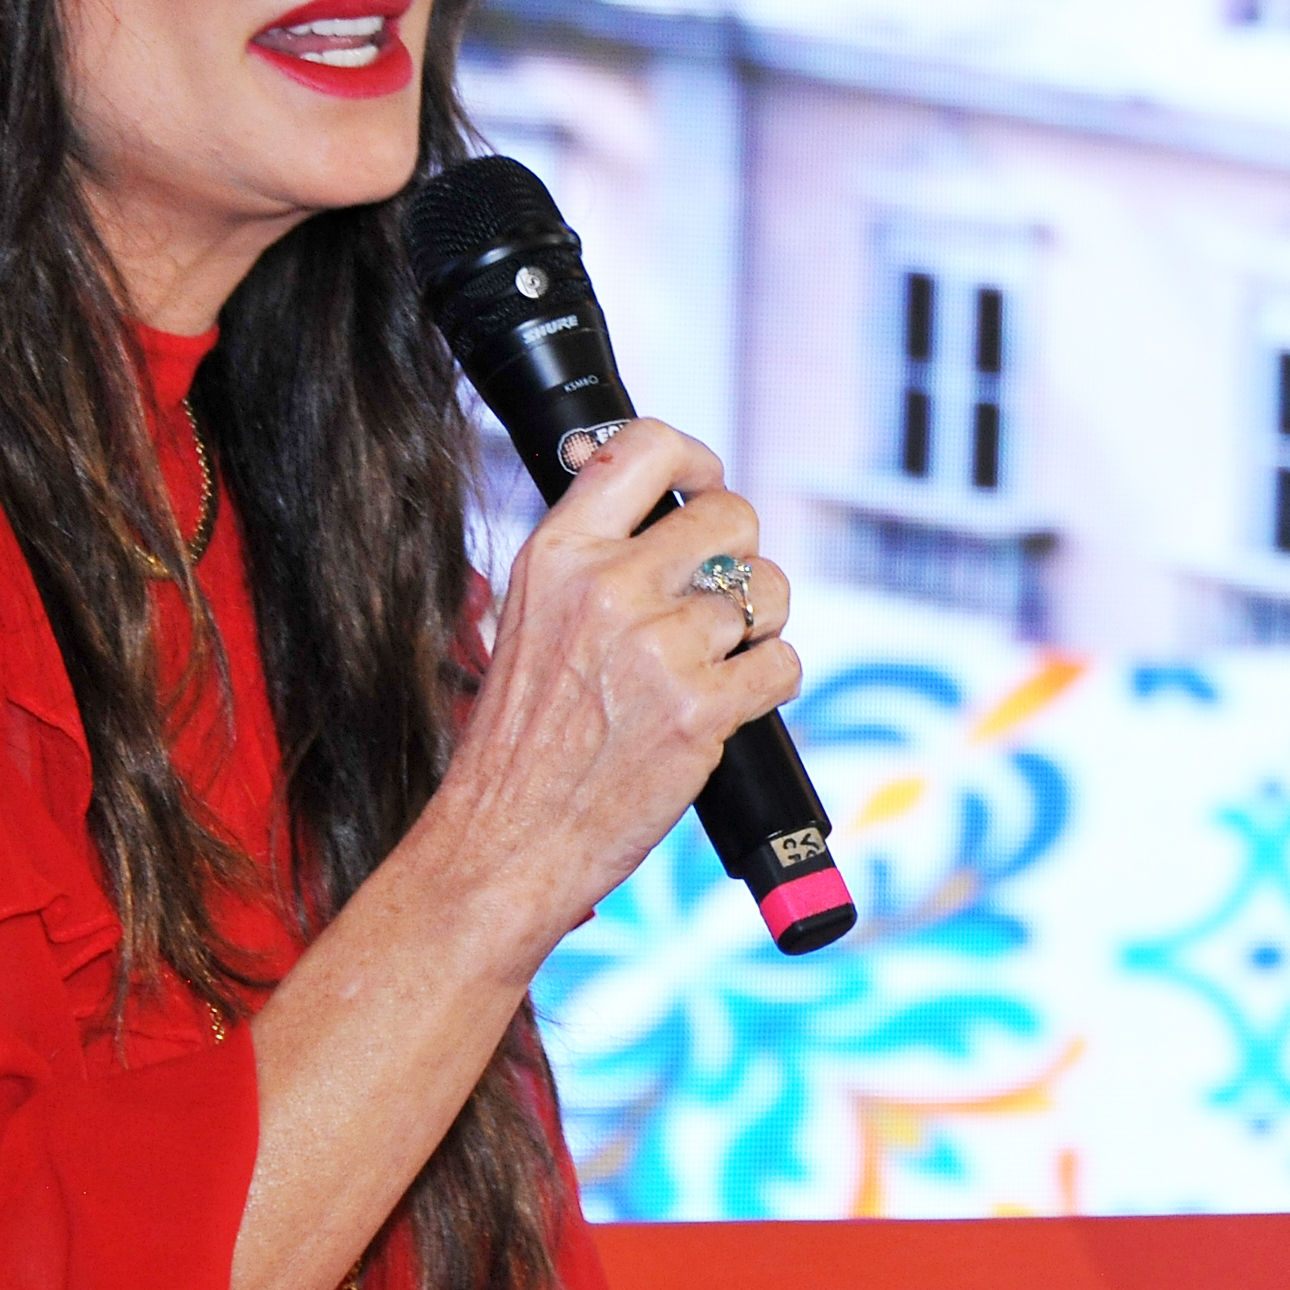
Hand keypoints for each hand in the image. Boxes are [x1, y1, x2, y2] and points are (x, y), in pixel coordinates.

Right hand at [408, 417, 800, 983]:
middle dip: (741, 556)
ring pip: (769, 592)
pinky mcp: (701, 710)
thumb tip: (660, 501)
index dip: (695, 456)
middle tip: (718, 598)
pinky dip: (772, 684)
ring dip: (761, 626)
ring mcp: (657, 648)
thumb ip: (593, 557)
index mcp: (558, 555)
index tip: (705, 480)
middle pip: (732, 516)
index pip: (643, 447)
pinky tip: (730, 706)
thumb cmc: (520, 742)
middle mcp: (608, 588)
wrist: (505, 842)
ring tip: (717, 661)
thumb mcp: (529, 618)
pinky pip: (784, 663)